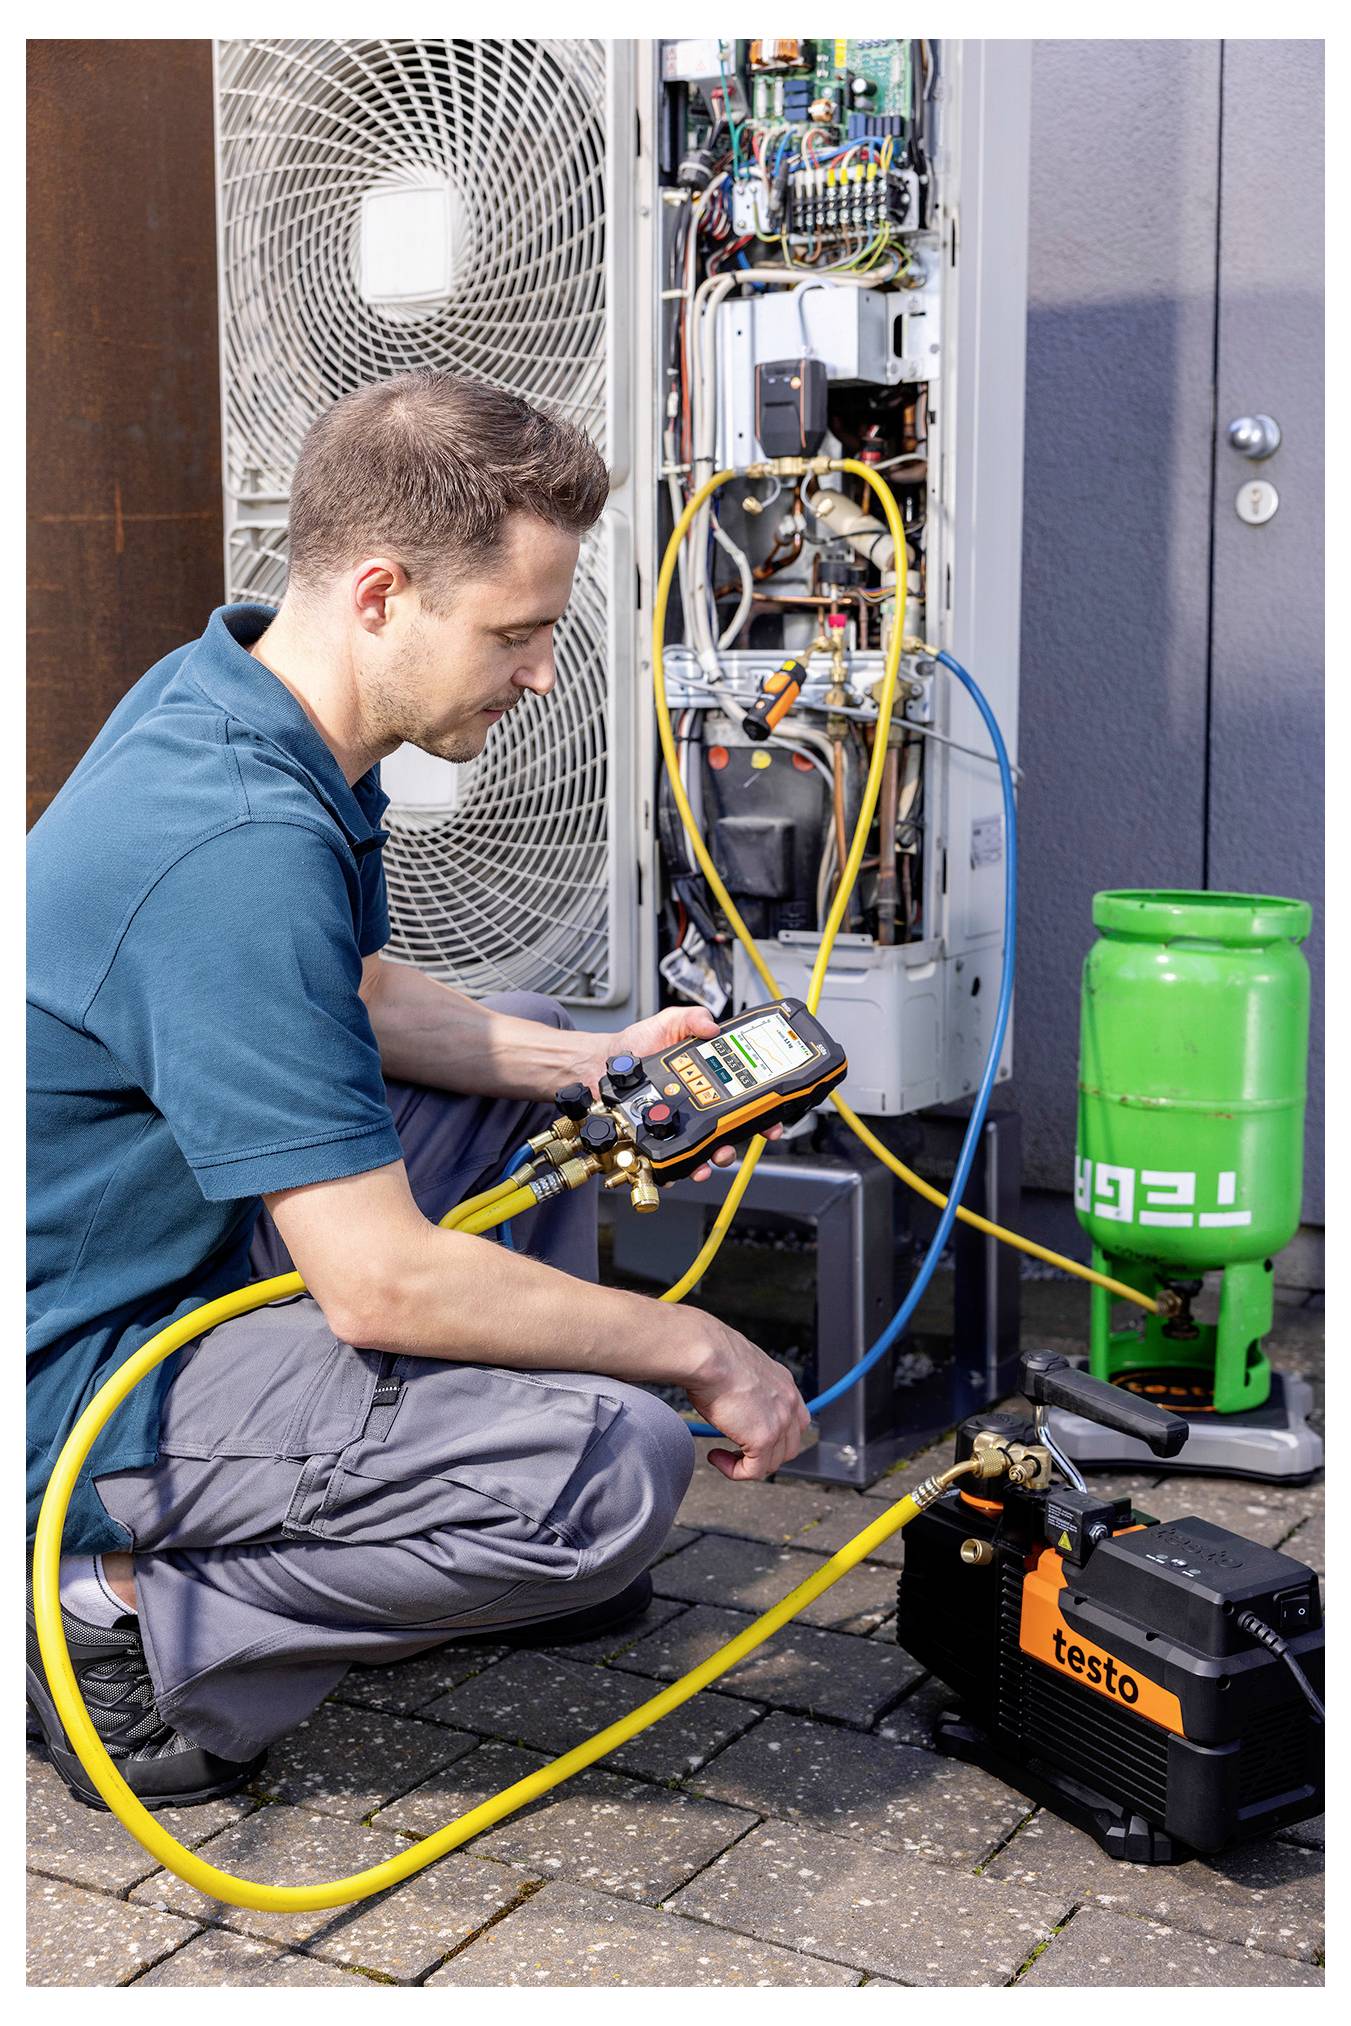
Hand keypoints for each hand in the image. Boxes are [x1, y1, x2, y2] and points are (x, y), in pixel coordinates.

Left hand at [578, 1006, 781, 1180]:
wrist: (602, 1063)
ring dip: (715, 1157)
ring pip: (707, 1149)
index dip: (762, 1111)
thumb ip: (692, 1018)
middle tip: (735, 1141)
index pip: (744, 1098)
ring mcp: (679, 1124)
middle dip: (739, 1141)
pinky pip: (676, 1159)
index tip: (771, 1120)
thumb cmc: (636, 1044)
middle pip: (730, 1129)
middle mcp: (698, 1105)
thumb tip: (713, 1026)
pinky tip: (683, 1167)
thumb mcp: (668, 1022)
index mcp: (708, 1079)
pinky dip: (682, 1168)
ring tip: (713, 1156)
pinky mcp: (659, 1139)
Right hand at [678, 1307, 811, 1481]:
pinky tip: (717, 1457)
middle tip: (738, 1450)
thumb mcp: (738, 1369)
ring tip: (722, 1453)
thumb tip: (731, 1400)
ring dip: (747, 1463)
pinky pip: (754, 1471)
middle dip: (764, 1454)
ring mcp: (780, 1422)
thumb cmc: (713, 1355)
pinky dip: (734, 1471)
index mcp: (784, 1383)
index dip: (776, 1435)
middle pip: (789, 1446)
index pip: (795, 1421)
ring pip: (772, 1463)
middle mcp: (788, 1402)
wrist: (708, 1355)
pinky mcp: (763, 1439)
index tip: (753, 1437)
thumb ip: (745, 1389)